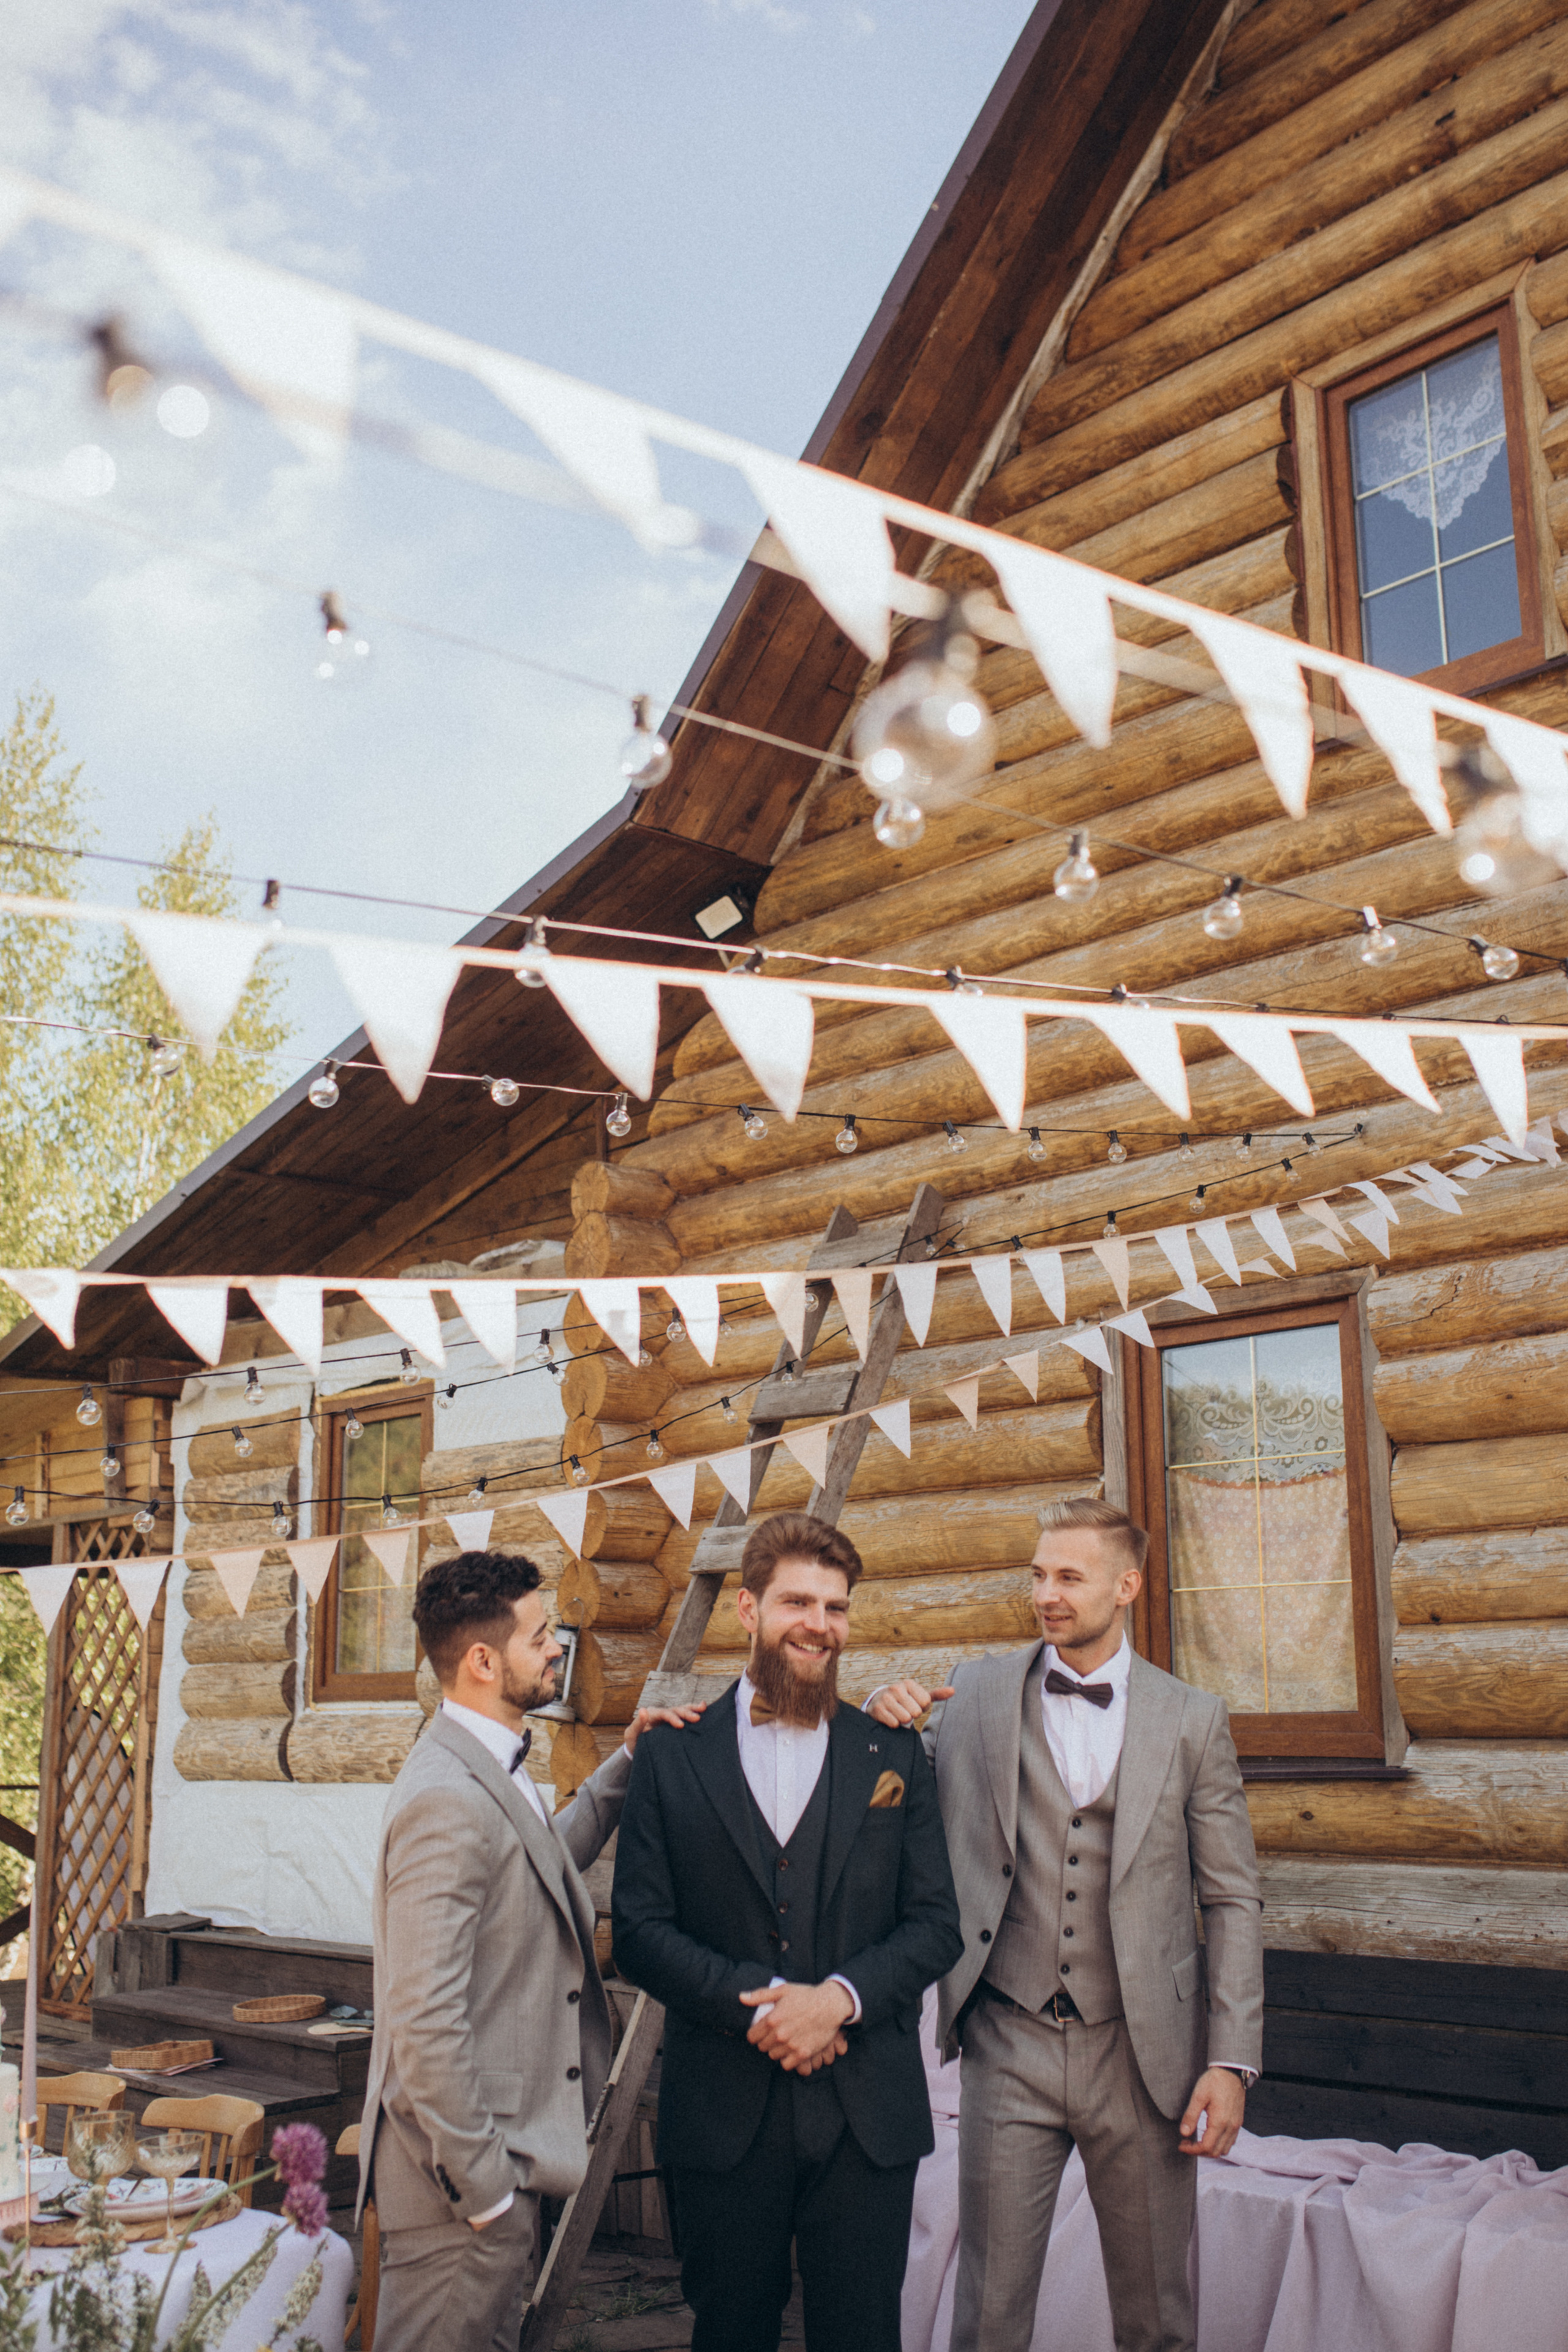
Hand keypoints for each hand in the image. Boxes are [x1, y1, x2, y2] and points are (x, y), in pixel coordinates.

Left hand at [623, 1701, 705, 1753]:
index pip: (664, 1713)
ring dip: (692, 1709)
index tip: (680, 1726)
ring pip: (682, 1709)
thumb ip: (637, 1723)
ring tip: (703, 1708)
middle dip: (686, 1713)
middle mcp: (662, 1713)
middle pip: (675, 1709)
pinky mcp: (675, 1724)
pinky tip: (705, 1709)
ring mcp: (669, 1718)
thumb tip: (643, 1709)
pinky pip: (685, 1716)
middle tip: (697, 1718)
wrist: (638, 1750)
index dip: (673, 1717)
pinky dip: (693, 1711)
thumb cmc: (634, 1743)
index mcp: (652, 1714)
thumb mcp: (631, 1734)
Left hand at [739, 1980, 854, 2071]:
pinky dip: (788, 2059)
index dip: (756, 2034)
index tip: (762, 2031)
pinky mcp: (802, 2054)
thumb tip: (741, 1997)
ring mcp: (791, 2046)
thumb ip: (759, 1995)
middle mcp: (779, 2035)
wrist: (830, 2005)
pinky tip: (792, 2049)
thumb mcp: (782, 1990)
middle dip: (766, 2041)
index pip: (752, 2037)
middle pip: (762, 2048)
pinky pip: (786, 2065)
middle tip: (776, 2034)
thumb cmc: (806, 1995)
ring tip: (785, 2040)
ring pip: (773, 2056)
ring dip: (777, 2050)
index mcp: (772, 2019)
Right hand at [865, 1677, 952, 1728]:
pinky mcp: (878, 1709)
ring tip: (898, 1713)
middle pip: (916, 1712)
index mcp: (908, 1683)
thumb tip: (954, 1690)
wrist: (879, 1702)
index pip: (926, 1702)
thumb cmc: (904, 1700)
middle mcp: (896, 1688)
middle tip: (905, 1710)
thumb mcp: (919, 1695)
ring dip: (903, 1720)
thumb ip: (936, 1694)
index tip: (914, 1704)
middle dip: (912, 1714)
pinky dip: (894, 1724)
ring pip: (906, 1718)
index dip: (921, 1707)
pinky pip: (894, 1724)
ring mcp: (886, 1698)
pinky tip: (890, 1717)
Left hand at [1179, 2067, 1245, 2157]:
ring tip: (1197, 2141)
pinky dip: (1219, 2144)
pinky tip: (1209, 2135)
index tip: (1181, 2145)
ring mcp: (1236, 2126)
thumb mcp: (1198, 2095)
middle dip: (1199, 2152)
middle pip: (1215, 2152)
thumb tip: (1184, 2133)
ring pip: (1224, 2149)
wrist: (1231, 2071)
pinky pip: (1230, 2142)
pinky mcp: (1238, 2122)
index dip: (1192, 2150)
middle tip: (1187, 2143)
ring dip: (1210, 2150)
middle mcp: (1230, 2127)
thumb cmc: (1215, 2081)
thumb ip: (1191, 2116)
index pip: (1206, 2147)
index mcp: (1220, 2122)